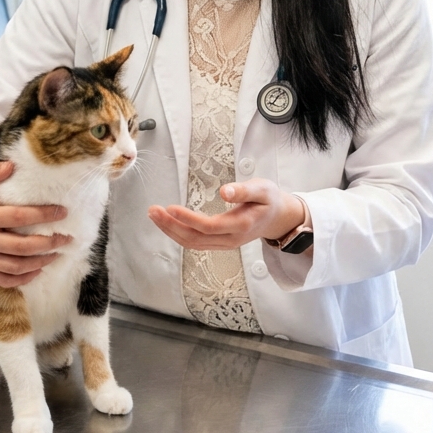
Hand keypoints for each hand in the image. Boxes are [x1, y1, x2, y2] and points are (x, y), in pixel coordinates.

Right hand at [0, 162, 70, 286]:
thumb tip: (13, 166)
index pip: (19, 217)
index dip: (43, 215)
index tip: (62, 212)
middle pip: (21, 247)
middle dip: (48, 243)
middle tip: (66, 237)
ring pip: (15, 267)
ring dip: (39, 262)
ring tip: (57, 254)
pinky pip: (2, 280)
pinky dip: (21, 279)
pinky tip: (37, 270)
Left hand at [148, 178, 305, 249]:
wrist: (279, 219)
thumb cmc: (269, 200)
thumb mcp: (262, 189)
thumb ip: (244, 191)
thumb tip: (225, 192)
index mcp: (241, 225)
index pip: (209, 227)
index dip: (188, 219)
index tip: (170, 207)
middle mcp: (231, 239)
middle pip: (196, 238)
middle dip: (171, 226)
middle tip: (153, 211)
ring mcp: (224, 243)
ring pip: (193, 243)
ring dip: (171, 231)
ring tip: (154, 215)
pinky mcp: (219, 242)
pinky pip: (195, 242)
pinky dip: (178, 234)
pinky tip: (167, 223)